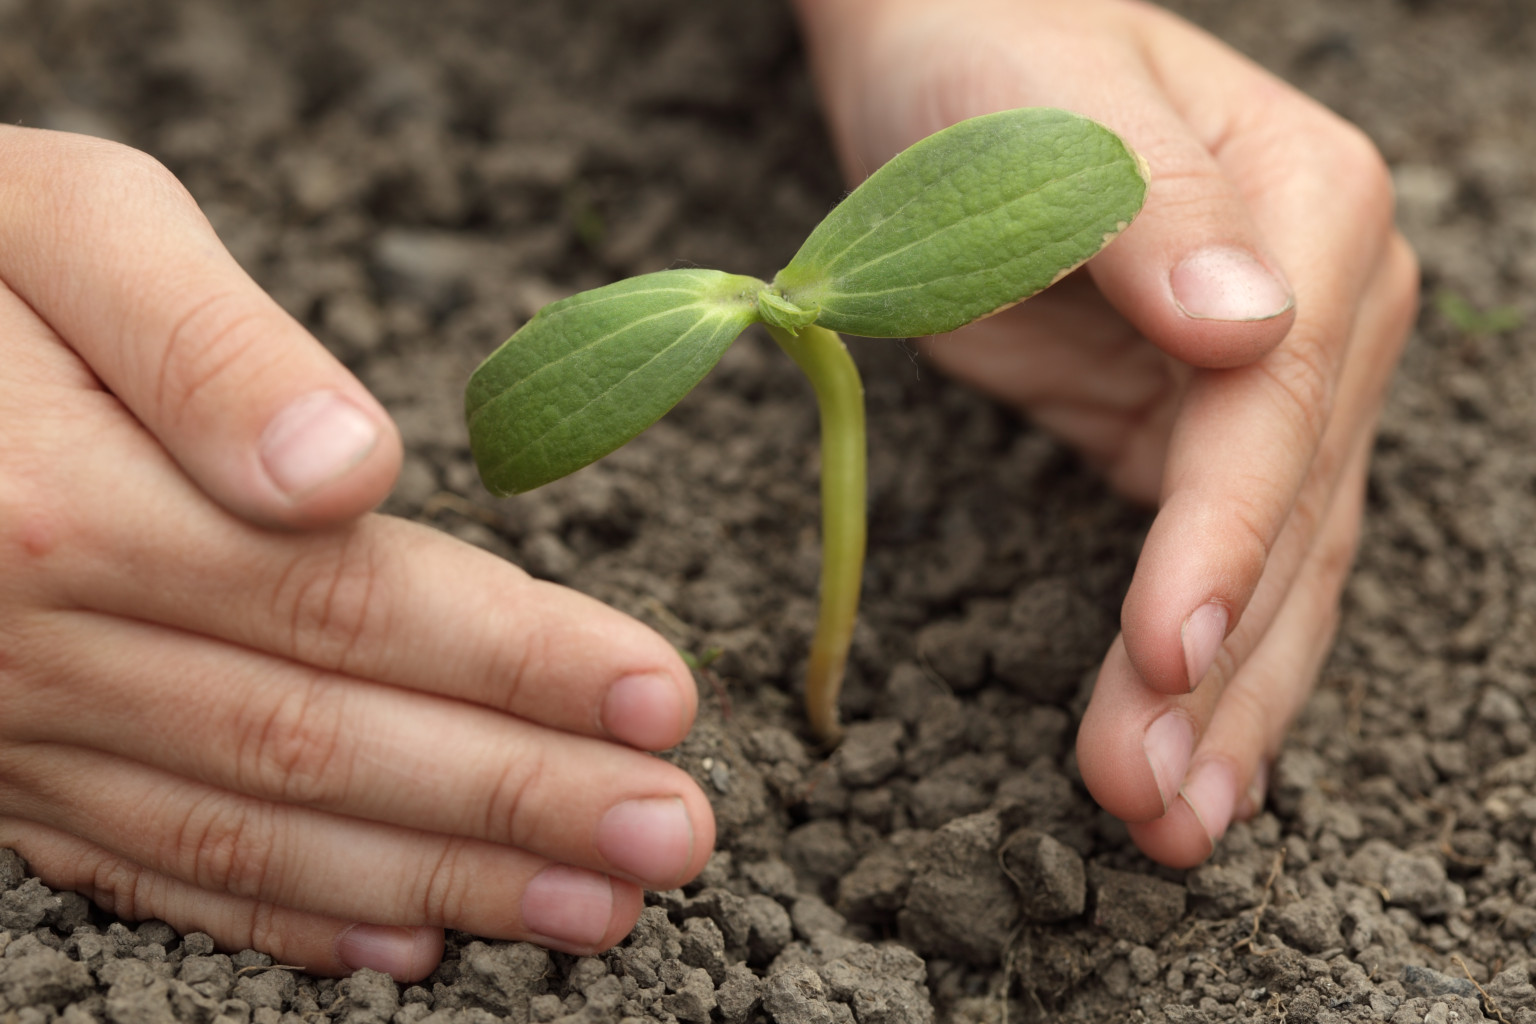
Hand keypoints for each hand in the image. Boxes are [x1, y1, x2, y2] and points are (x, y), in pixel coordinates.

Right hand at [0, 126, 713, 977]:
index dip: (521, 661)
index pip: (351, 604)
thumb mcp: (63, 226)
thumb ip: (204, 344)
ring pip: (261, 830)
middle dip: (522, 799)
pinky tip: (405, 944)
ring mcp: (12, 733)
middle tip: (675, 840)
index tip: (664, 698)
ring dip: (443, 882)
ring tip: (595, 914)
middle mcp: (41, 650)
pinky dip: (287, 918)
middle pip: (331, 741)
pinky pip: (151, 867)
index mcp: (70, 509)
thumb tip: (348, 469)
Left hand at [793, 0, 1416, 864]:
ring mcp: (1264, 380)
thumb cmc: (990, 57)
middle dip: (1222, 671)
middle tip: (1154, 807)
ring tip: (1169, 825)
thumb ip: (1148, 214)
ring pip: (1268, 569)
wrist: (952, 44)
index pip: (1269, 413)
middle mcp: (1315, 308)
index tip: (1164, 657)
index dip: (1221, 543)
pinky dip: (1192, 663)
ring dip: (1224, 706)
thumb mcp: (1050, 111)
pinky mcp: (1186, 429)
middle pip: (1287, 518)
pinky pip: (1211, 563)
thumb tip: (1252, 325)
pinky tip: (1175, 752)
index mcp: (1306, 215)